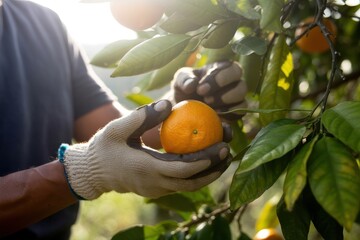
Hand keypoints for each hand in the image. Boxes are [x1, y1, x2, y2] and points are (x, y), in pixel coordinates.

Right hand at [60, 100, 231, 199]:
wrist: (92, 172)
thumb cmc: (103, 147)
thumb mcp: (117, 128)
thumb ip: (143, 116)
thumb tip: (169, 102)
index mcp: (146, 168)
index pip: (183, 169)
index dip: (204, 160)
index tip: (221, 147)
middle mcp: (154, 184)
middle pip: (191, 182)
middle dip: (213, 169)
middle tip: (228, 152)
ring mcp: (155, 190)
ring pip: (188, 187)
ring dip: (207, 175)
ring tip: (222, 159)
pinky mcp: (155, 189)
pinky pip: (180, 185)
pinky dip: (195, 176)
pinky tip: (204, 162)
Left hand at [171, 61, 246, 119]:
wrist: (184, 108)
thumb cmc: (184, 89)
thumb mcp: (180, 81)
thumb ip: (184, 79)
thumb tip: (192, 85)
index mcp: (220, 67)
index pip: (228, 66)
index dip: (216, 78)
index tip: (200, 89)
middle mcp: (232, 79)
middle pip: (238, 76)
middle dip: (222, 86)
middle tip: (205, 98)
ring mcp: (236, 96)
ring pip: (241, 94)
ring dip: (226, 101)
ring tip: (209, 106)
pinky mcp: (236, 111)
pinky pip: (240, 112)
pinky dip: (230, 114)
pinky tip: (216, 116)